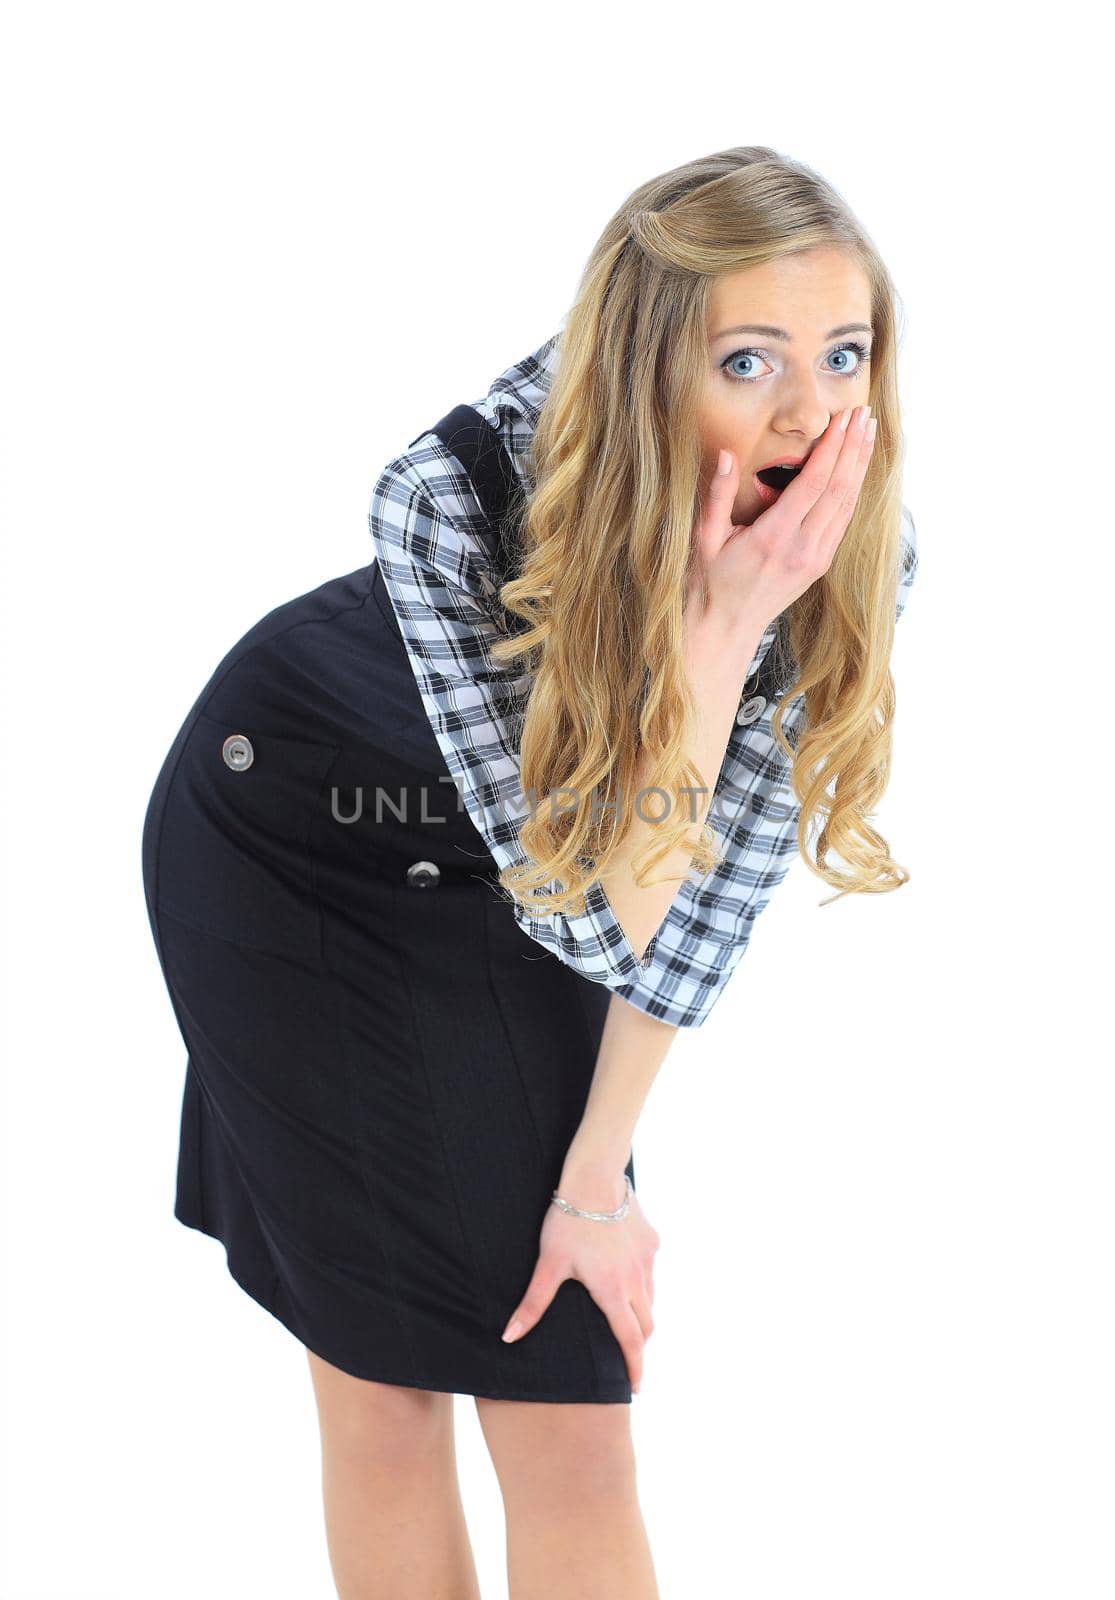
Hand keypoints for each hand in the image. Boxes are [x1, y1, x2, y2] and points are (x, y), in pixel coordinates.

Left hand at [500, 1169, 659, 1392]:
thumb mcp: (548, 1264)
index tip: (634, 1388)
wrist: (594, 1179)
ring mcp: (647, 1260)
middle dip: (638, 1345)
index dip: (633, 1368)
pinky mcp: (650, 1240)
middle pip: (646, 1325)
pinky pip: (650, 1270)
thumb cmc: (567, 1222)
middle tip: (628, 1358)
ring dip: (641, 1314)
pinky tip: (627, 1274)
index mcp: (613, 1292)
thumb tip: (509, 1336)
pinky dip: (642, 1282)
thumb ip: (533, 1304)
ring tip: (626, 1320)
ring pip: (651, 1297)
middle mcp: (636, 1280)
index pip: (629, 1342)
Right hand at [687, 403, 877, 636]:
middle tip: (864, 415)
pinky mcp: (820, 565)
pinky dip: (853, 491)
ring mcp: (815, 559)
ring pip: (847, 504)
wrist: (724, 629)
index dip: (833, 448)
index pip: (814, 483)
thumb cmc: (709, 583)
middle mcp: (802, 549)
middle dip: (854, 448)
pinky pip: (843, 521)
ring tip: (868, 433)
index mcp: (773, 537)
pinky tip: (857, 470)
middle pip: (839, 489)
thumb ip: (718, 495)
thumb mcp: (705, 538)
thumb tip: (727, 456)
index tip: (843, 419)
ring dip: (860, 466)